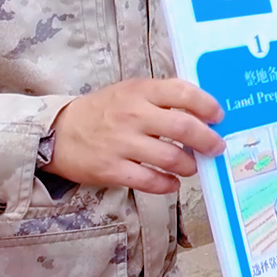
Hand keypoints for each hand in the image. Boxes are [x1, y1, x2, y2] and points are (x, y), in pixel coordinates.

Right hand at [46, 79, 225, 193]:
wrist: (58, 132)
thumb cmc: (103, 110)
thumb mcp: (131, 91)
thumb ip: (162, 97)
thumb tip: (203, 109)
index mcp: (141, 92)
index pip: (183, 93)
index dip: (207, 105)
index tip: (218, 116)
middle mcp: (134, 115)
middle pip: (183, 128)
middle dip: (207, 140)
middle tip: (216, 147)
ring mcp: (122, 143)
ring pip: (171, 157)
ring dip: (189, 165)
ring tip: (191, 166)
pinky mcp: (112, 169)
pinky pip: (149, 181)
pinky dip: (167, 184)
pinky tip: (172, 183)